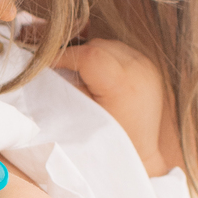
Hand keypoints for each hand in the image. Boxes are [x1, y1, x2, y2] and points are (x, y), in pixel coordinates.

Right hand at [54, 38, 175, 176]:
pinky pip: (122, 51)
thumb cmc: (107, 139)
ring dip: (92, 54)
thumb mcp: (82, 115)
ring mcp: (147, 67)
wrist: (140, 152)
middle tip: (61, 69)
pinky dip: (107, 58)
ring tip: (81, 73)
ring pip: (109, 45)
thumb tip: (51, 65)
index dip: (64, 56)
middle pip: (98, 46)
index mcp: (123, 84)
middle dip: (77, 55)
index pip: (88, 55)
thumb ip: (69, 86)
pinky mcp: (150, 67)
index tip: (47, 63)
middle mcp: (139, 70)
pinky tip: (99, 74)